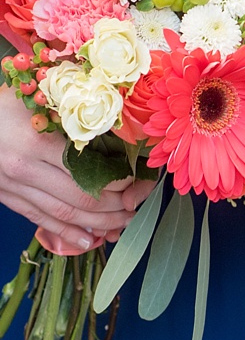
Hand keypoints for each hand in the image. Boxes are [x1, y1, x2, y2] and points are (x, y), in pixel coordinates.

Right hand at [0, 96, 147, 251]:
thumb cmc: (2, 106)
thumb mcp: (35, 99)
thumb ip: (73, 109)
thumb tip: (117, 116)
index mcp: (35, 142)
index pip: (88, 171)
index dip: (118, 181)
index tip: (136, 182)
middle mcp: (23, 168)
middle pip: (80, 198)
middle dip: (114, 208)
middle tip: (136, 209)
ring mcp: (12, 186)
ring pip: (62, 213)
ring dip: (97, 224)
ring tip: (121, 225)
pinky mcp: (5, 197)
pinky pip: (40, 219)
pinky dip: (66, 231)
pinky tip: (86, 240)